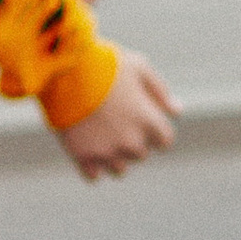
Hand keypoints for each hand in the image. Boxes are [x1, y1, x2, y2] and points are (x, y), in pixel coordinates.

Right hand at [59, 49, 176, 180]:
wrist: (63, 69)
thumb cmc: (104, 64)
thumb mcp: (139, 68)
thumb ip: (160, 92)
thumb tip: (176, 112)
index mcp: (151, 123)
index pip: (164, 141)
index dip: (152, 130)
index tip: (137, 118)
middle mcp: (133, 143)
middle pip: (140, 154)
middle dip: (130, 141)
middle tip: (112, 120)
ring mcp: (107, 153)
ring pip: (118, 169)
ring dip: (112, 156)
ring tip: (97, 133)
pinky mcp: (82, 158)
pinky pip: (93, 175)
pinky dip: (90, 164)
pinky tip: (84, 145)